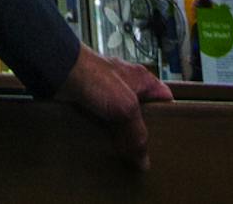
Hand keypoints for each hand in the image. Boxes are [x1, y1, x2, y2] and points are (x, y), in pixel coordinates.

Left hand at [54, 45, 172, 170]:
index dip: (169, 115)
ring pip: (121, 119)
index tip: (172, 136)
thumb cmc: (96, 78)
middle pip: (142, 111)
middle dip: (143, 130)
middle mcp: (126, 84)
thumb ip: (138, 134)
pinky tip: (106, 146)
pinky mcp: (91, 101)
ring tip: (126, 154)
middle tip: (147, 152)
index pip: (163, 97)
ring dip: (121, 134)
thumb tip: (144, 162)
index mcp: (141, 79)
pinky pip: (103, 122)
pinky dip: (105, 133)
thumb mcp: (126, 108)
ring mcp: (108, 93)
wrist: (61, 71)